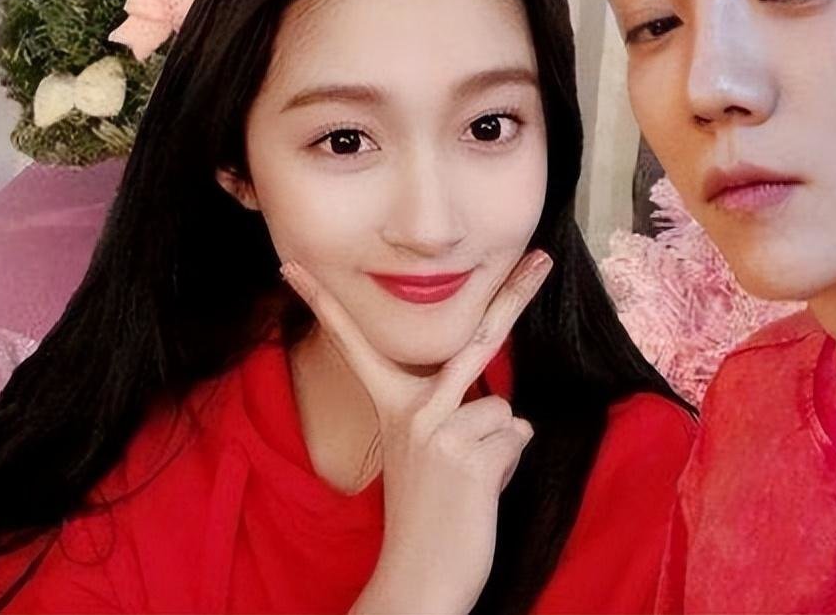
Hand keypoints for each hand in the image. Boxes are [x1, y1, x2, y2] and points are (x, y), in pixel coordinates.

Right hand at [280, 250, 552, 614]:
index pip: (356, 346)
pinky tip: (481, 491)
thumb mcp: (424, 452)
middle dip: (513, 294)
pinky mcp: (471, 455)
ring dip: (500, 444)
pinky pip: (517, 436)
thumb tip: (504, 409)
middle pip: (475, 338)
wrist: (421, 577)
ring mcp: (440, 430)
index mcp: (392, 406)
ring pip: (503, 409)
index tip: (293, 269)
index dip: (325, 305)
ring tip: (470, 478)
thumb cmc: (429, 513)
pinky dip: (509, 463)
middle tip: (542, 258)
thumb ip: (449, 414)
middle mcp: (413, 410)